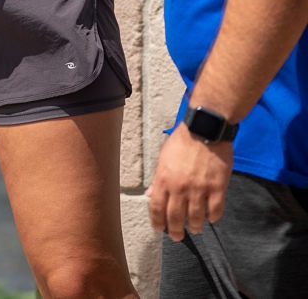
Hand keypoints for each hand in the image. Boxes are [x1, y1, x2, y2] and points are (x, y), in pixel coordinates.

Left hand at [147, 124, 232, 241]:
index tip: (159, 229)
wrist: (204, 131)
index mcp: (164, 180)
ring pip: (196, 217)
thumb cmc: (181, 142)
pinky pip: (216, 209)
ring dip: (195, 226)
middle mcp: (180, 188)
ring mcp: (200, 189)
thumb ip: (157, 179)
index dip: (157, 221)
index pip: (157, 207)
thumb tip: (149, 195)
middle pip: (176, 217)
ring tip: (195, 230)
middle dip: (175, 230)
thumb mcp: (163, 158)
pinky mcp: (218, 187)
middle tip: (177, 237)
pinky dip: (213, 217)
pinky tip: (211, 219)